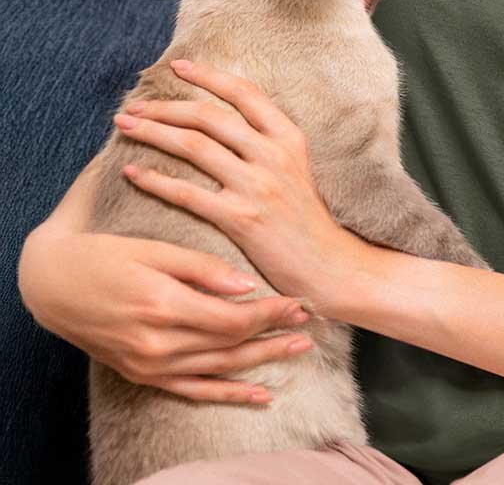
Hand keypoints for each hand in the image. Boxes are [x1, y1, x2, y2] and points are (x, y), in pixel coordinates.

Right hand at [17, 225, 314, 403]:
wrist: (52, 284)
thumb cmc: (104, 255)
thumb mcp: (152, 248)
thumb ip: (201, 268)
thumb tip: (247, 285)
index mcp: (164, 305)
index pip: (233, 317)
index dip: (270, 311)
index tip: (299, 299)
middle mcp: (159, 343)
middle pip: (232, 344)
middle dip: (275, 332)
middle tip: (311, 321)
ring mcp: (151, 364)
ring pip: (220, 369)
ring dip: (262, 361)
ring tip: (299, 350)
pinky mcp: (144, 374)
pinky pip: (193, 390)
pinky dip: (228, 394)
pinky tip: (260, 395)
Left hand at [115, 59, 352, 310]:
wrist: (327, 264)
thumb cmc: (306, 218)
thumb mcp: (297, 167)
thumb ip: (267, 142)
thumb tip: (225, 117)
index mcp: (289, 136)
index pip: (244, 93)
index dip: (208, 76)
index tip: (178, 66)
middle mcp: (274, 154)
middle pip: (210, 116)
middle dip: (166, 106)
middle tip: (134, 104)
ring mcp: (257, 186)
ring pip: (194, 147)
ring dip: (152, 132)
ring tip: (125, 126)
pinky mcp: (240, 219)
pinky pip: (187, 193)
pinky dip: (155, 180)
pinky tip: (133, 172)